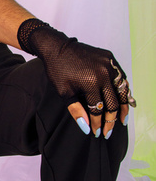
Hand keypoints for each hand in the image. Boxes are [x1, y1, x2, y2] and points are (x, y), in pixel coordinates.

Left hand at [17, 19, 135, 137]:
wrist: (57, 48)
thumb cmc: (58, 70)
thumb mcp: (64, 93)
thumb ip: (76, 110)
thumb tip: (86, 127)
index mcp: (91, 83)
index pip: (98, 109)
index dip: (97, 123)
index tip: (96, 132)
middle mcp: (103, 73)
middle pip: (112, 103)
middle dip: (110, 120)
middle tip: (108, 132)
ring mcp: (108, 65)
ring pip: (121, 90)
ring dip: (123, 106)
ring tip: (122, 119)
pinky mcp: (109, 59)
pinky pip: (120, 77)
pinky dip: (122, 90)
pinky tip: (123, 100)